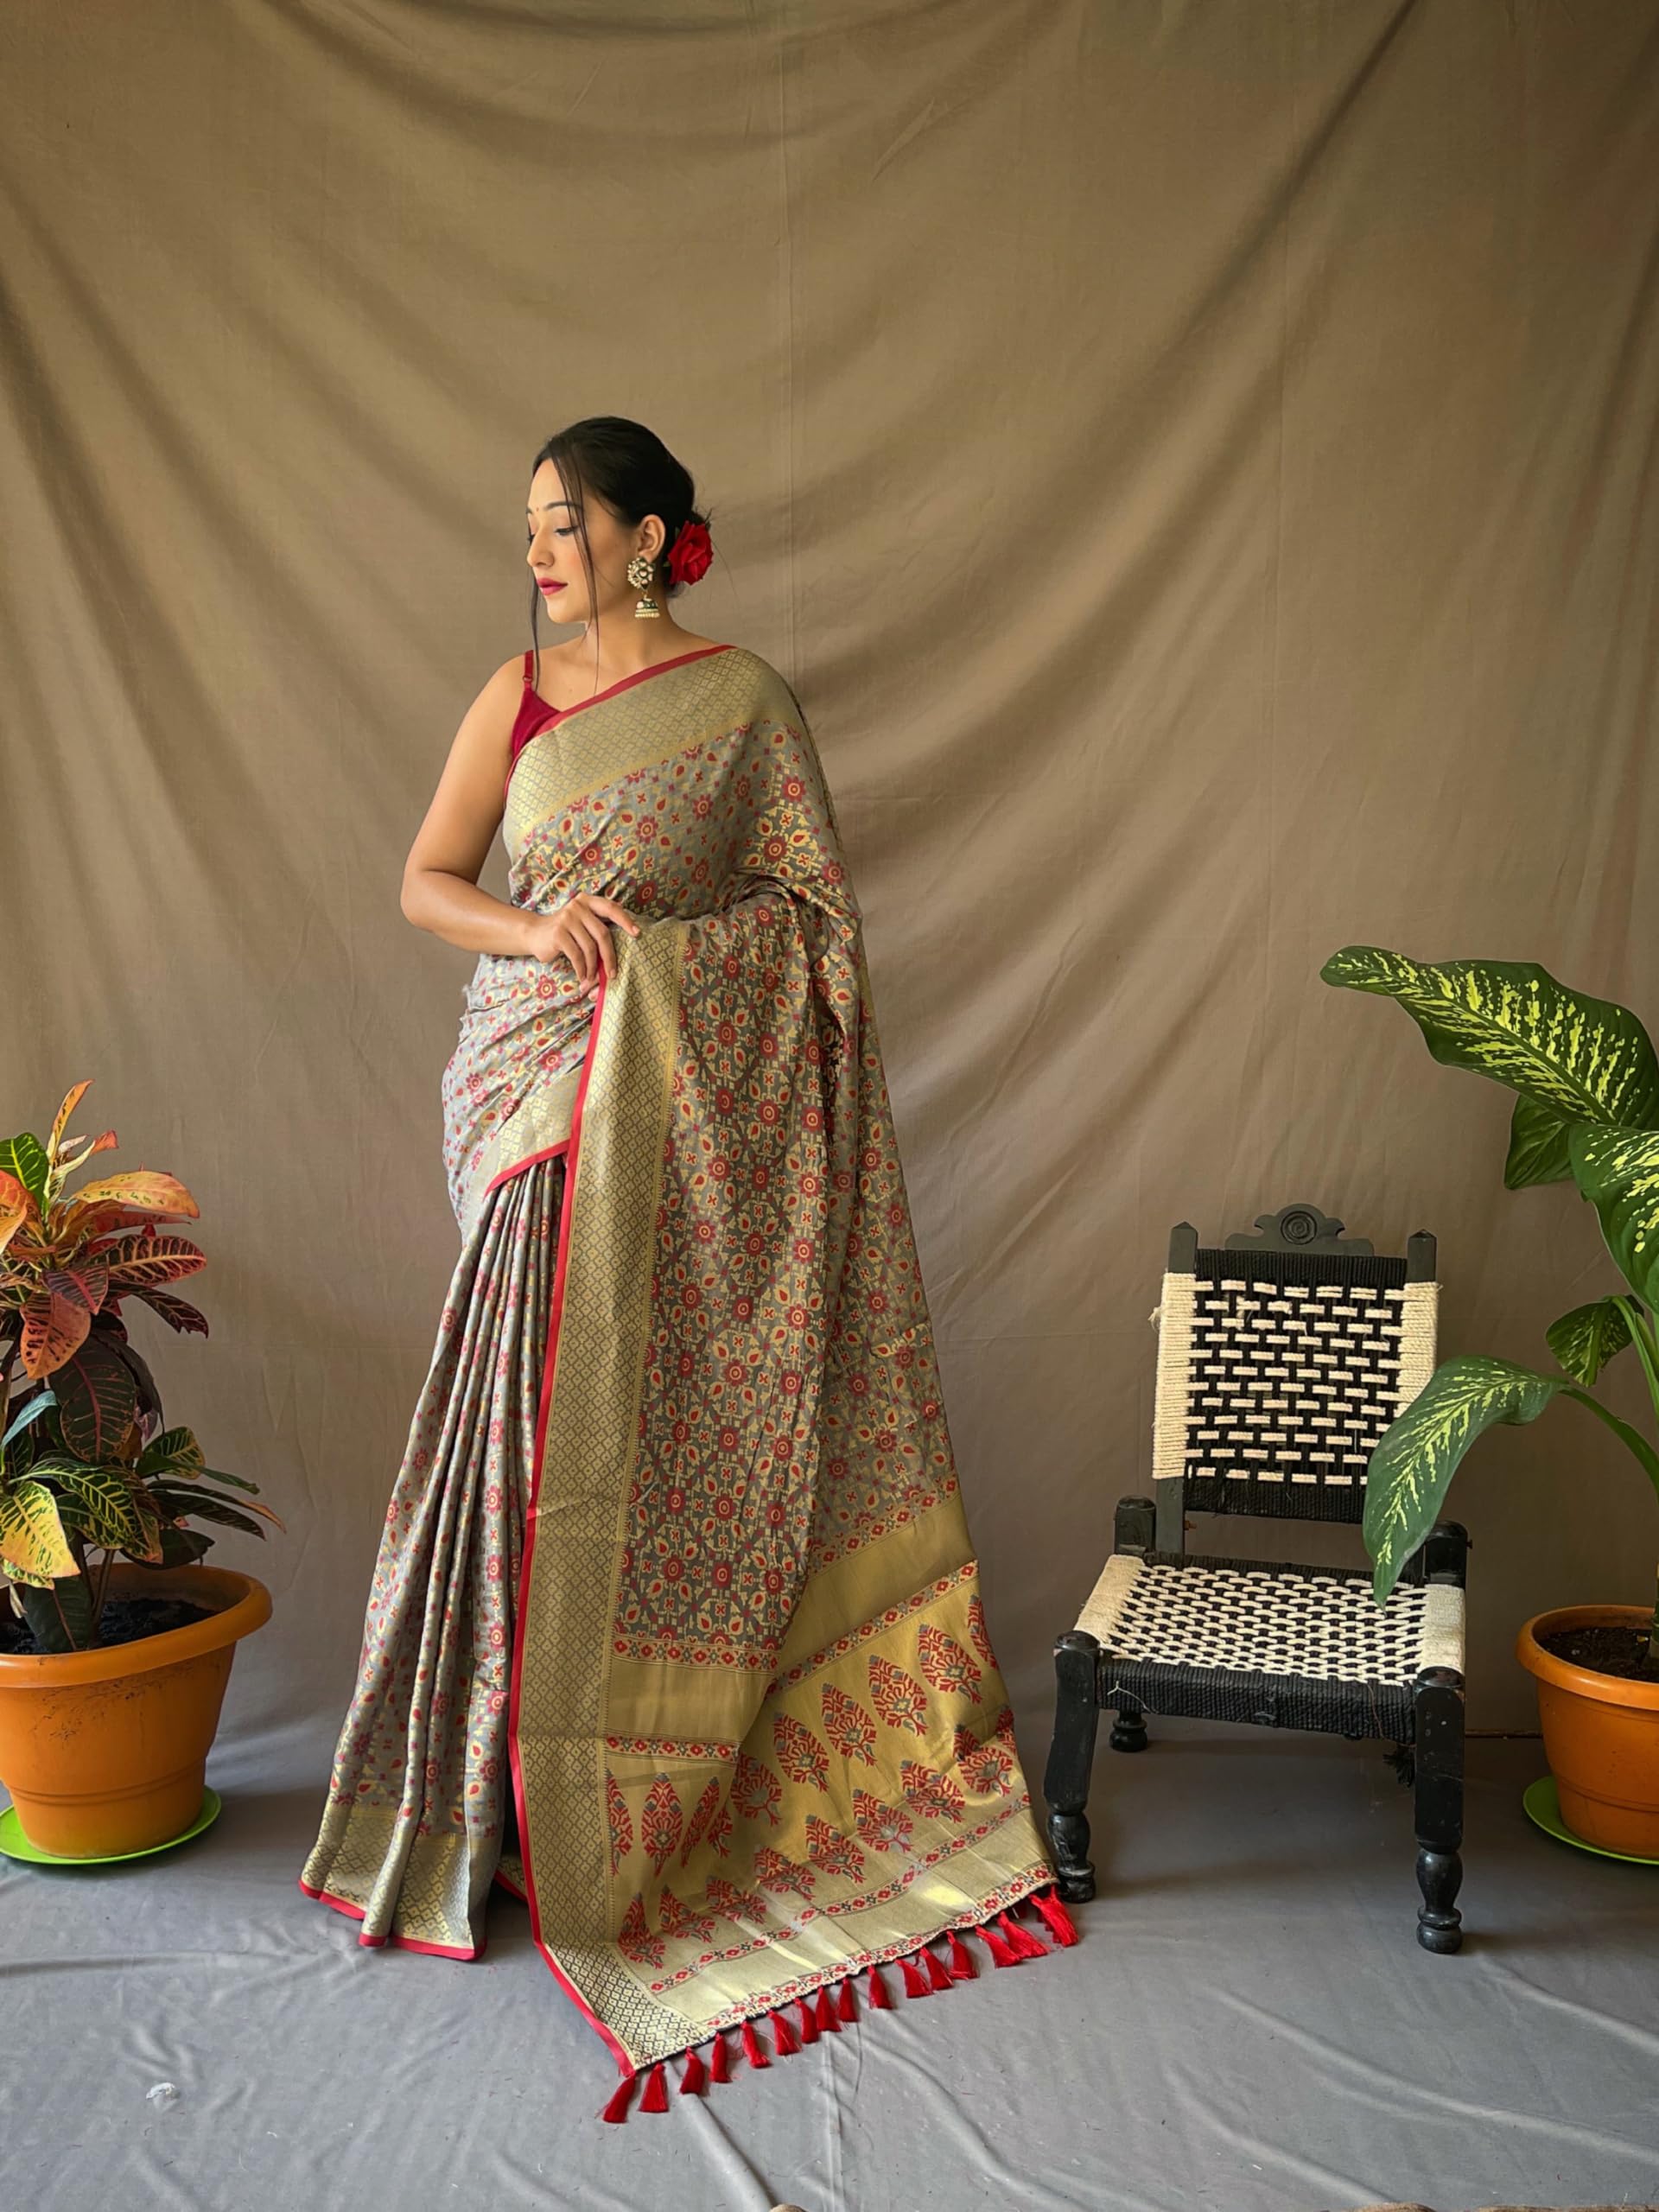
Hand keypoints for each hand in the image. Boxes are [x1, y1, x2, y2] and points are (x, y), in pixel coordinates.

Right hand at [522, 895, 640, 996]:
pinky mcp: (558, 933)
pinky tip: (582, 977)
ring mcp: (566, 918)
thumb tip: (626, 942)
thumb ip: (599, 925)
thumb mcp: (582, 922)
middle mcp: (578, 906)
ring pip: (589, 948)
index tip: (637, 934)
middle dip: (609, 957)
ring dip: (593, 967)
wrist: (535, 933)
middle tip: (613, 974)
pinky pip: (576, 956)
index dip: (625, 920)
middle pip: (602, 934)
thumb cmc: (566, 931)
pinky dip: (582, 969)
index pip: (611, 908)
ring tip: (593, 978)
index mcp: (588, 901)